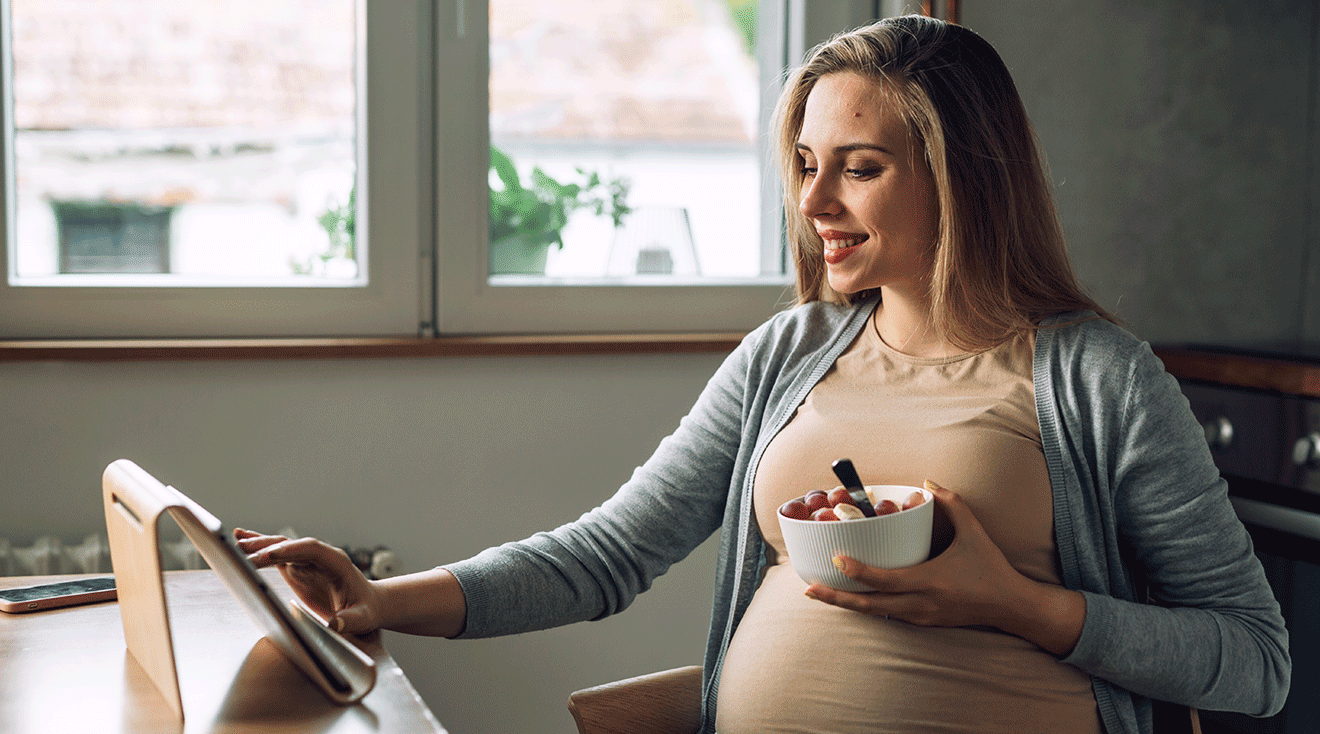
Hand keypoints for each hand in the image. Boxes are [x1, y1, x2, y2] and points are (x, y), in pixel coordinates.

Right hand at [235, 528, 382, 634]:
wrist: (369, 603)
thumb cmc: (366, 610)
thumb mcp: (362, 618)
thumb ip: (350, 620)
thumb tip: (335, 624)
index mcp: (337, 562)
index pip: (311, 549)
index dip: (290, 550)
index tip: (269, 555)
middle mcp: (321, 556)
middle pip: (291, 545)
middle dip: (268, 548)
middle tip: (242, 553)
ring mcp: (308, 560)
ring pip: (281, 547)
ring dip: (259, 545)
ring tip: (235, 545)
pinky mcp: (299, 567)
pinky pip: (278, 555)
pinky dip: (260, 548)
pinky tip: (241, 540)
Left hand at [803, 480, 1084, 655]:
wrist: (1011, 606)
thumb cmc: (991, 567)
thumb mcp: (974, 531)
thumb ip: (951, 503)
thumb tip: (927, 482)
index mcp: (929, 581)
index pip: (885, 580)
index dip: (858, 570)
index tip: (836, 557)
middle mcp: (920, 604)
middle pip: (869, 606)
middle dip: (837, 598)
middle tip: (808, 587)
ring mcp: (920, 617)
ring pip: (875, 614)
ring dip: (847, 604)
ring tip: (820, 592)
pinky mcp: (922, 623)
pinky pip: (887, 615)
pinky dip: (866, 607)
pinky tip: (849, 597)